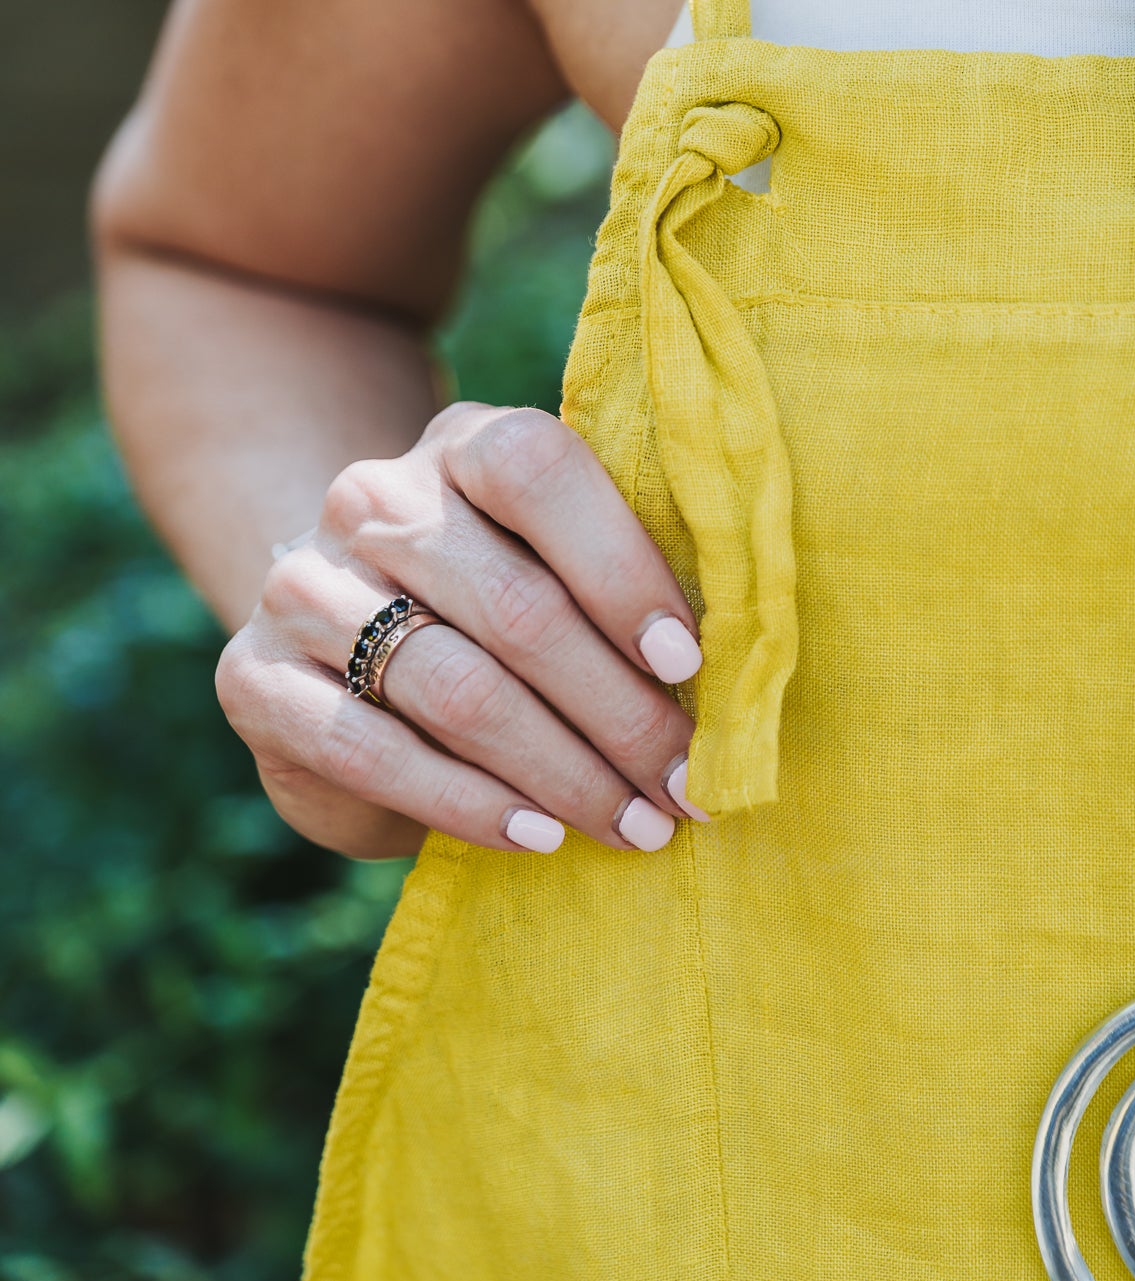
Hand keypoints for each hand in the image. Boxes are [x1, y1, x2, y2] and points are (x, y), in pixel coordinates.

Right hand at [216, 403, 706, 859]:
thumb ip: (625, 584)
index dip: (621, 565)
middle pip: (513, 604)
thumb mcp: (558, 564)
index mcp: (464, 443)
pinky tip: (538, 837)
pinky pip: (371, 751)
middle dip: (618, 712)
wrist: (346, 637)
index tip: (688, 663)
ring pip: (452, 686)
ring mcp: (304, 585)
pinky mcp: (253, 678)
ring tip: (632, 825)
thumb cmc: (501, 601)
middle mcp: (372, 497)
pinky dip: (468, 804)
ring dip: (560, 772)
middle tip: (686, 787)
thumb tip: (735, 671)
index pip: (538, 470)